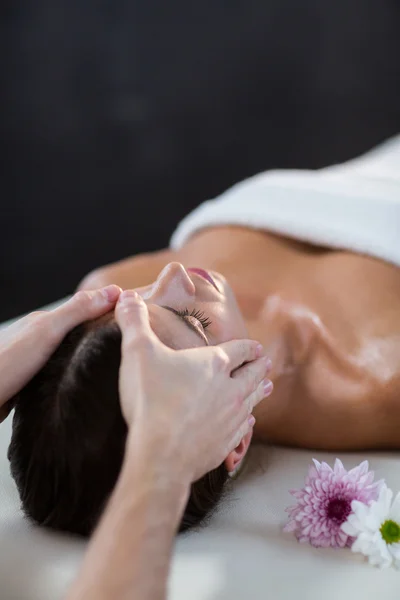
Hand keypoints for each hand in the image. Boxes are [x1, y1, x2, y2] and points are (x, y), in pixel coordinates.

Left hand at [0, 286, 120, 421]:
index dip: (110, 309)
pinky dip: (76, 370)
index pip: (85, 308)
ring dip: (89, 353)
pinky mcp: (32, 381)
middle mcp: (39, 338)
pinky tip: (85, 380)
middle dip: (103, 332)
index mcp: (44, 321)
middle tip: (132, 340)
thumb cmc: (9, 365)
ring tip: (115, 361)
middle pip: (78, 330)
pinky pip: (62, 371)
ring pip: (70, 352)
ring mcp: (35, 360)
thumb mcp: (49, 332)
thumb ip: (78, 311)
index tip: (137, 314)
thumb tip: (113, 291)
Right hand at [115, 290, 271, 483]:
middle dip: (260, 367)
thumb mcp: (137, 352)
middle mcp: (229, 389)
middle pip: (252, 374)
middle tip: (267, 363)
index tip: (256, 346)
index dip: (248, 346)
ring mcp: (229, 419)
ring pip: (252, 401)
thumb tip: (127, 297)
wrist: (160, 453)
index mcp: (213, 364)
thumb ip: (134, 322)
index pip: (239, 350)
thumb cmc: (151, 399)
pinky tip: (248, 423)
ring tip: (267, 387)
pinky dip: (247, 423)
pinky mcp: (224, 444)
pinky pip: (242, 430)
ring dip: (259, 392)